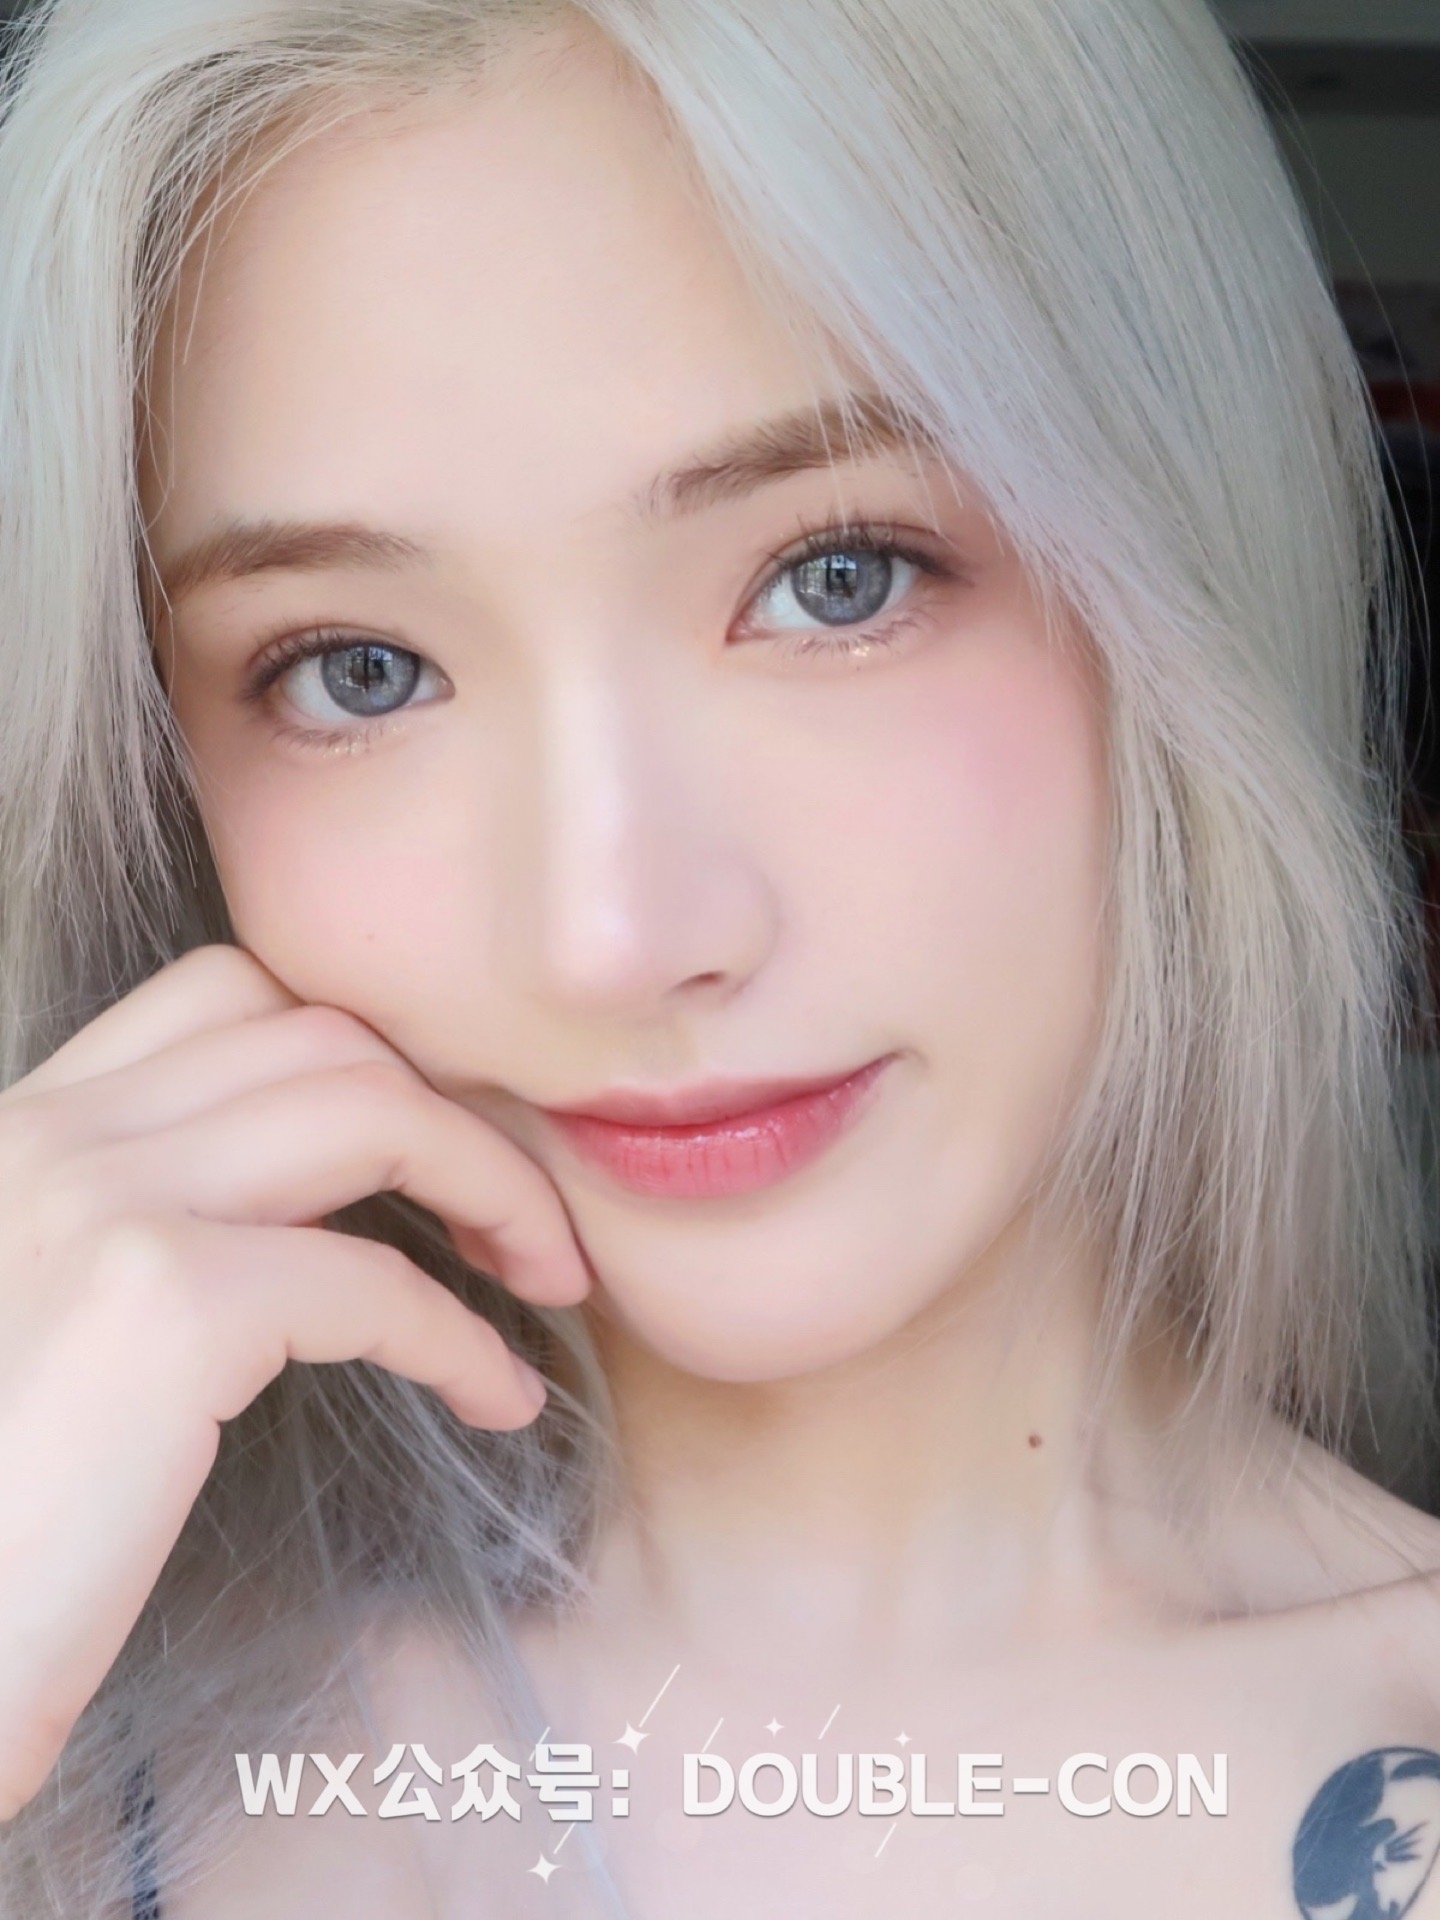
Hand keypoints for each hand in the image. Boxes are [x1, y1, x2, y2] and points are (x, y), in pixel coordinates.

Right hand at [0, 943, 589, 1818]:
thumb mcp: (48, 1309)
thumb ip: (141, 1229)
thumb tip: (303, 1217)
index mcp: (26, 1126)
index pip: (230, 992)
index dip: (366, 1054)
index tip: (432, 1146)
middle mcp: (53, 1133)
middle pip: (326, 1039)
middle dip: (455, 1113)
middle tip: (516, 1219)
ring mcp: (103, 1202)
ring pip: (374, 1112)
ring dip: (496, 1185)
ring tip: (545, 1275)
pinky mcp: (162, 1305)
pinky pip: (380, 1282)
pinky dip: (467, 1337)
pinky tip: (498, 1396)